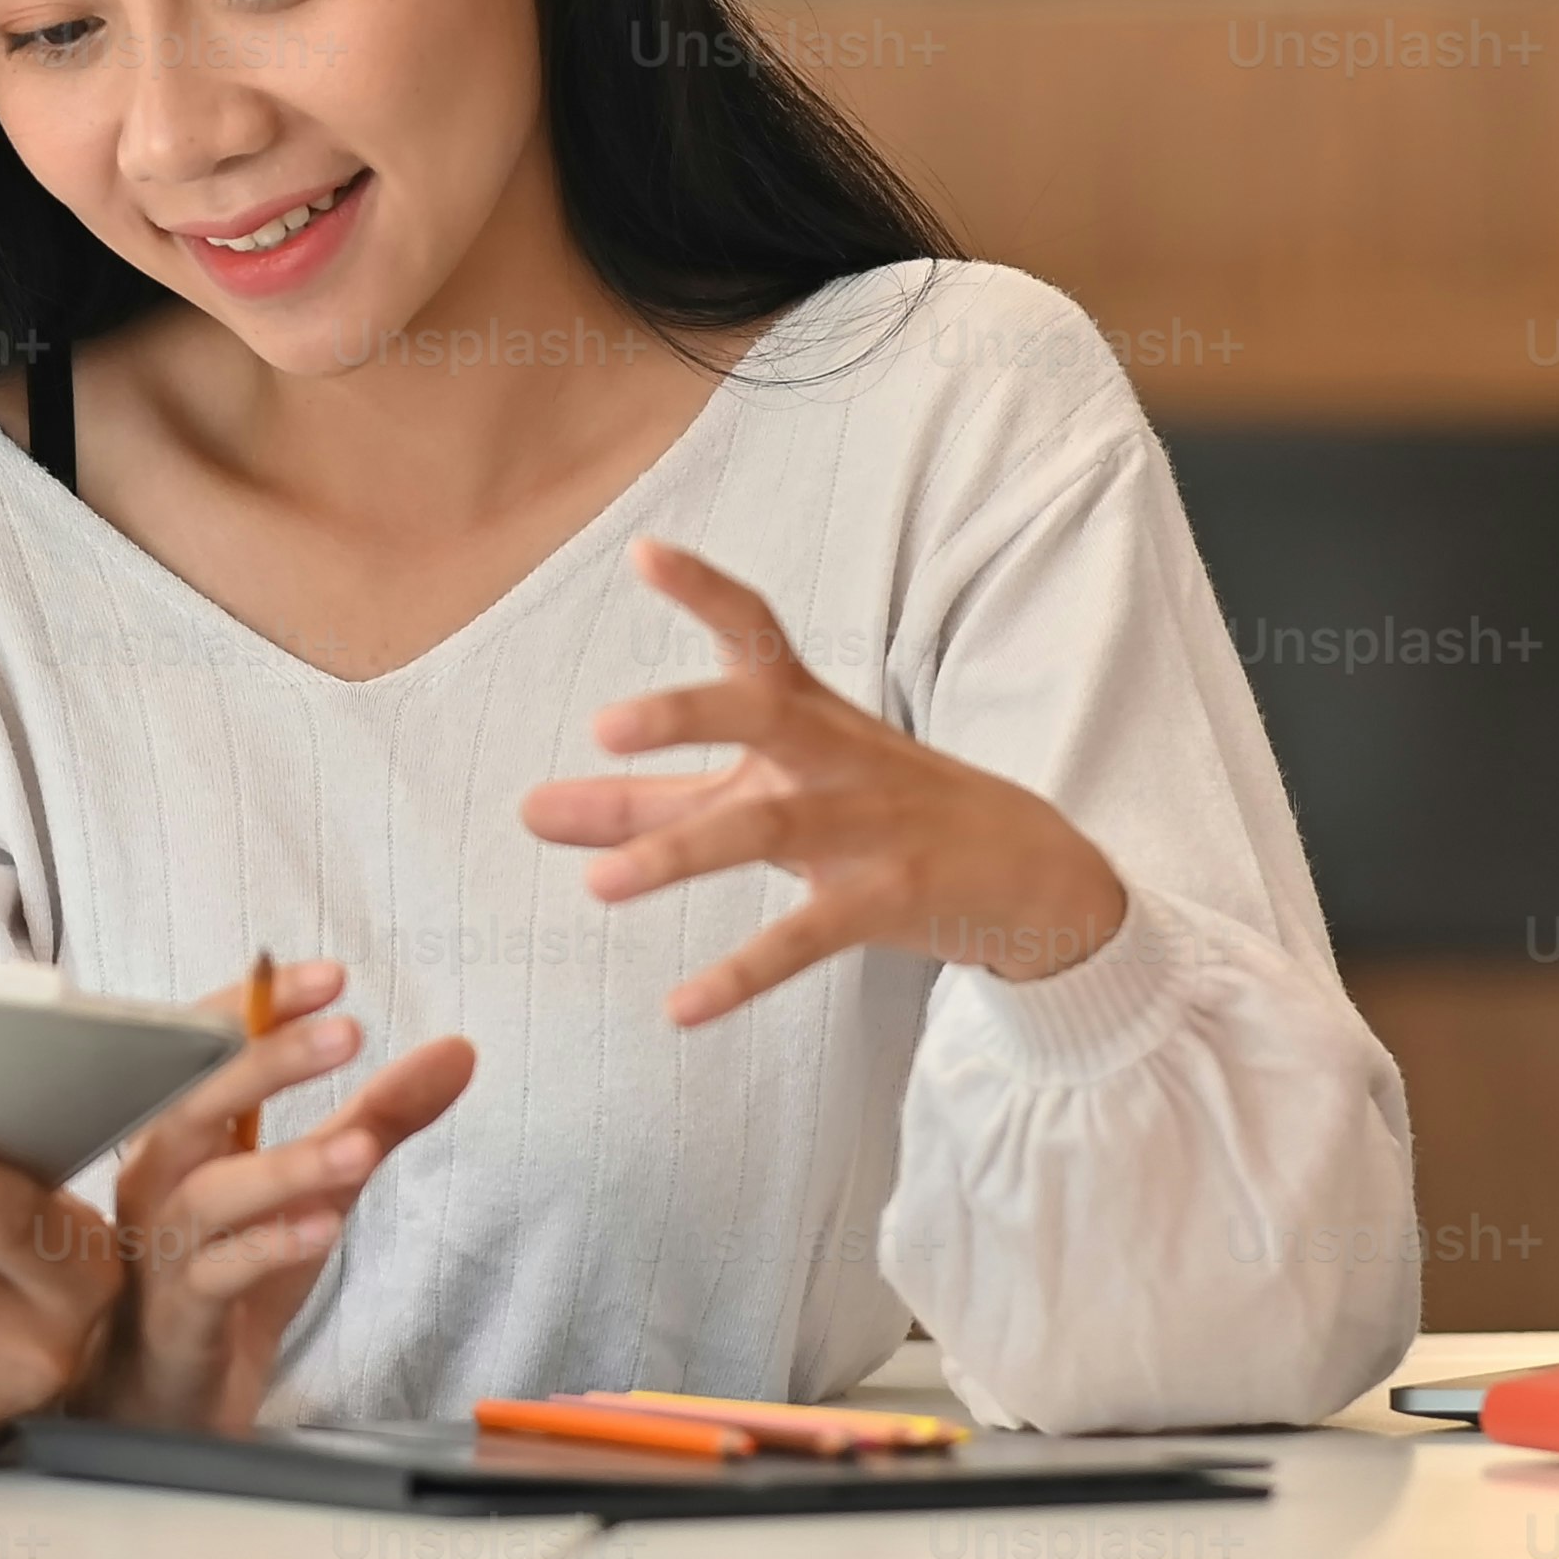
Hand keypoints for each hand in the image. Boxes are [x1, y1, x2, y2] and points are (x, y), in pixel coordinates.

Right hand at [93, 960, 477, 1432]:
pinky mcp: (182, 1313)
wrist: (176, 1393)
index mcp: (184, 1133)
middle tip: (347, 1033)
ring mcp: (163, 1247)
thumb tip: (458, 1050)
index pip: (206, 1048)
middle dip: (269, 1062)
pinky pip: (218, 1273)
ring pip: (210, 1193)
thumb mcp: (318, 1185)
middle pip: (194, 1103)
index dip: (261, 1008)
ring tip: (361, 1149)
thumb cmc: (232, 1269)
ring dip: (287, 1165)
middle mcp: (160, 1178)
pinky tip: (324, 1228)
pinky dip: (270, 1247)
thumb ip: (379, 1116)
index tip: (330, 977)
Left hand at [520, 537, 1128, 1023]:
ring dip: (683, 854)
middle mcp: (836, 755)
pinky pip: (809, 936)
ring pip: (773, 829)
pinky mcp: (892, 899)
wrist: (1030, 872)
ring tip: (598, 886)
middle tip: (604, 727)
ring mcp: (869, 825)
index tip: (644, 551)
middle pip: (766, 715)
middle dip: (690, 714)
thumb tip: (528, 810)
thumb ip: (644, 802)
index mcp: (806, 713)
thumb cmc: (872, 811)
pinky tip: (681, 1008)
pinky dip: (743, 973)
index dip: (704, 590)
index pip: (755, 634)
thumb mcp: (761, 793)